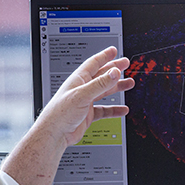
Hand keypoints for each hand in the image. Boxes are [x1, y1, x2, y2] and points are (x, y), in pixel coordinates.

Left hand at [2, 46, 134, 184]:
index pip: (93, 64)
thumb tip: (114, 72)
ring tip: (129, 83)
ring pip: (104, 92)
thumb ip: (100, 84)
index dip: (104, 56)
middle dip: (114, 69)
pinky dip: (114, 109)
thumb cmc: (61, 113)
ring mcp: (85, 102)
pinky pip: (104, 110)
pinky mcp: (88, 115)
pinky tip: (122, 109)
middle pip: (101, 76)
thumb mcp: (82, 95)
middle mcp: (82, 89)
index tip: (114, 51)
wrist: (54, 134)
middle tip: (126, 64)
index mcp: (78, 80)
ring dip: (116, 87)